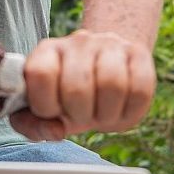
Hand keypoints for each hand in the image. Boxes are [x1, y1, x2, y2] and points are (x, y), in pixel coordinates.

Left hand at [10, 30, 155, 139]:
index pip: (40, 74)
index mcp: (47, 51)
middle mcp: (78, 42)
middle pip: (77, 87)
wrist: (104, 69)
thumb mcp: (43, 110)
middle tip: (81, 114)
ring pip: (112, 85)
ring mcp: (110, 44)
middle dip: (79, 114)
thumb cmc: (67, 95)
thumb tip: (56, 131)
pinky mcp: (139, 54)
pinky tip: (120, 108)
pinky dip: (130, 111)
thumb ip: (32, 124)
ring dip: (106, 114)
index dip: (45, 105)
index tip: (52, 111)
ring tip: (101, 112)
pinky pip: (141, 90)